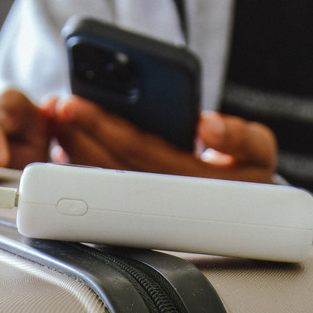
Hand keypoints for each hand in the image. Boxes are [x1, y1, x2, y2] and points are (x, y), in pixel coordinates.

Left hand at [52, 95, 276, 183]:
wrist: (245, 209)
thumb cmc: (243, 171)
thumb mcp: (257, 151)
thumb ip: (240, 137)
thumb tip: (208, 124)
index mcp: (189, 178)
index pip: (138, 149)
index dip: (103, 127)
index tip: (76, 104)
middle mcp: (160, 195)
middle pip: (108, 161)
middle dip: (78, 130)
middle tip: (57, 104)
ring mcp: (143, 203)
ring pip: (98, 174)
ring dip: (72, 144)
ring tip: (55, 115)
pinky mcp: (132, 204)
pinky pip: (97, 183)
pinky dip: (75, 160)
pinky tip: (61, 141)